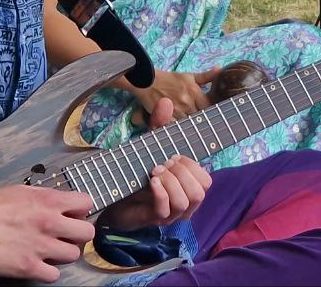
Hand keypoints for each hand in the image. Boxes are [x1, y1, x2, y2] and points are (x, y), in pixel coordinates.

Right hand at [0, 185, 94, 282]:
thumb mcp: (22, 191)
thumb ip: (45, 198)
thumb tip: (60, 205)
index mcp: (49, 201)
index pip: (87, 203)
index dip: (80, 212)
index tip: (71, 217)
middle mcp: (50, 223)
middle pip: (87, 233)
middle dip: (77, 235)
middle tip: (64, 237)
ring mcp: (40, 246)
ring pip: (73, 255)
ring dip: (63, 254)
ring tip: (48, 251)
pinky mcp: (28, 267)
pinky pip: (54, 275)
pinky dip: (48, 272)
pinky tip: (38, 265)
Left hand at [101, 98, 212, 230]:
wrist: (114, 196)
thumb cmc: (138, 172)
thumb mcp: (151, 146)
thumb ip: (160, 125)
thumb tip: (166, 100)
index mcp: (189, 187)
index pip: (206, 180)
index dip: (191, 166)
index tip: (172, 156)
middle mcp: (185, 204)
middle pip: (199, 192)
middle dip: (181, 174)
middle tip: (162, 164)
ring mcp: (171, 214)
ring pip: (185, 201)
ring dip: (171, 183)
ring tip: (155, 173)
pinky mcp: (155, 219)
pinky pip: (166, 209)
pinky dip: (161, 192)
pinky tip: (151, 182)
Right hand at [127, 68, 220, 120]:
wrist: (148, 82)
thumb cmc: (170, 79)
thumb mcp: (189, 76)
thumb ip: (206, 76)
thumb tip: (220, 70)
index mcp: (195, 91)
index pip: (209, 106)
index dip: (212, 112)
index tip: (213, 116)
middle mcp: (187, 101)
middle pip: (200, 116)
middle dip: (202, 120)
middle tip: (205, 125)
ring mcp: (176, 110)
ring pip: (189, 123)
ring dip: (192, 126)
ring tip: (194, 128)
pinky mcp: (166, 116)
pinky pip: (176, 126)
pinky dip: (180, 129)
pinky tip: (182, 131)